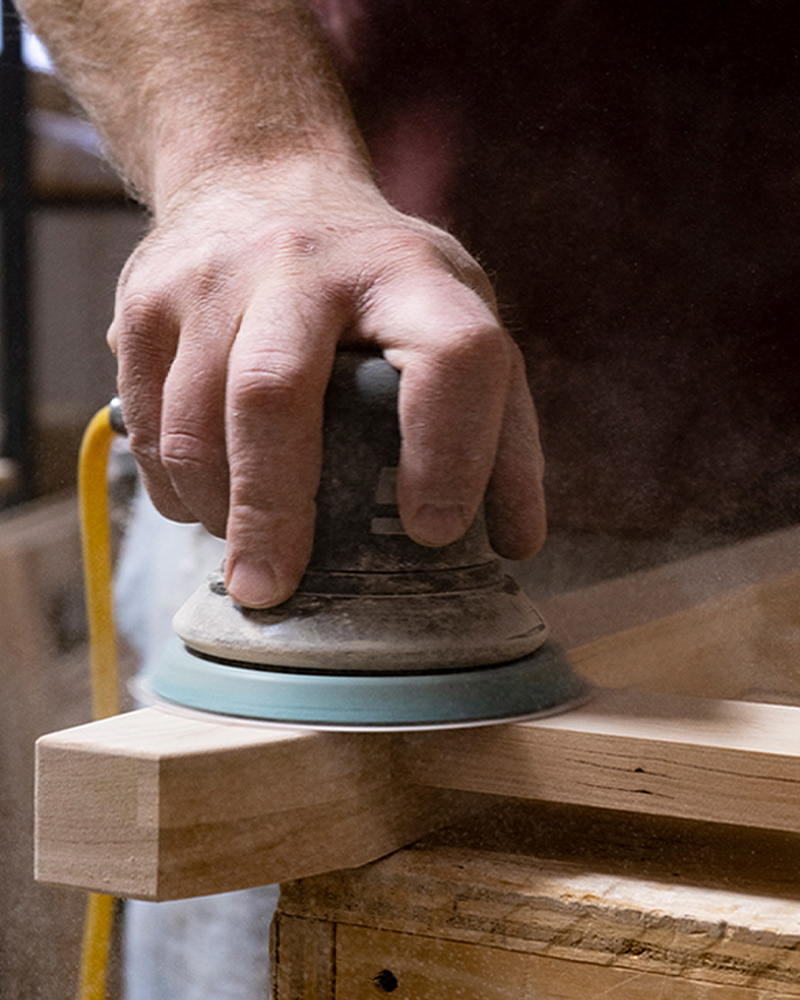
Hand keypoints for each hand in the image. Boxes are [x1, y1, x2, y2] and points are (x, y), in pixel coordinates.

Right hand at [109, 157, 545, 607]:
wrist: (262, 181)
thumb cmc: (380, 282)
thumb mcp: (458, 324)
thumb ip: (503, 432)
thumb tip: (515, 542)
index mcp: (412, 276)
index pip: (449, 355)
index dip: (447, 451)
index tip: (430, 532)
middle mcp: (306, 261)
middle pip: (274, 392)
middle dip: (272, 509)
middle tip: (273, 589)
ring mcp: (214, 274)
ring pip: (192, 418)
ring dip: (215, 506)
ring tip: (245, 547)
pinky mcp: (146, 296)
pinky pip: (144, 418)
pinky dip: (172, 482)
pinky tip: (205, 500)